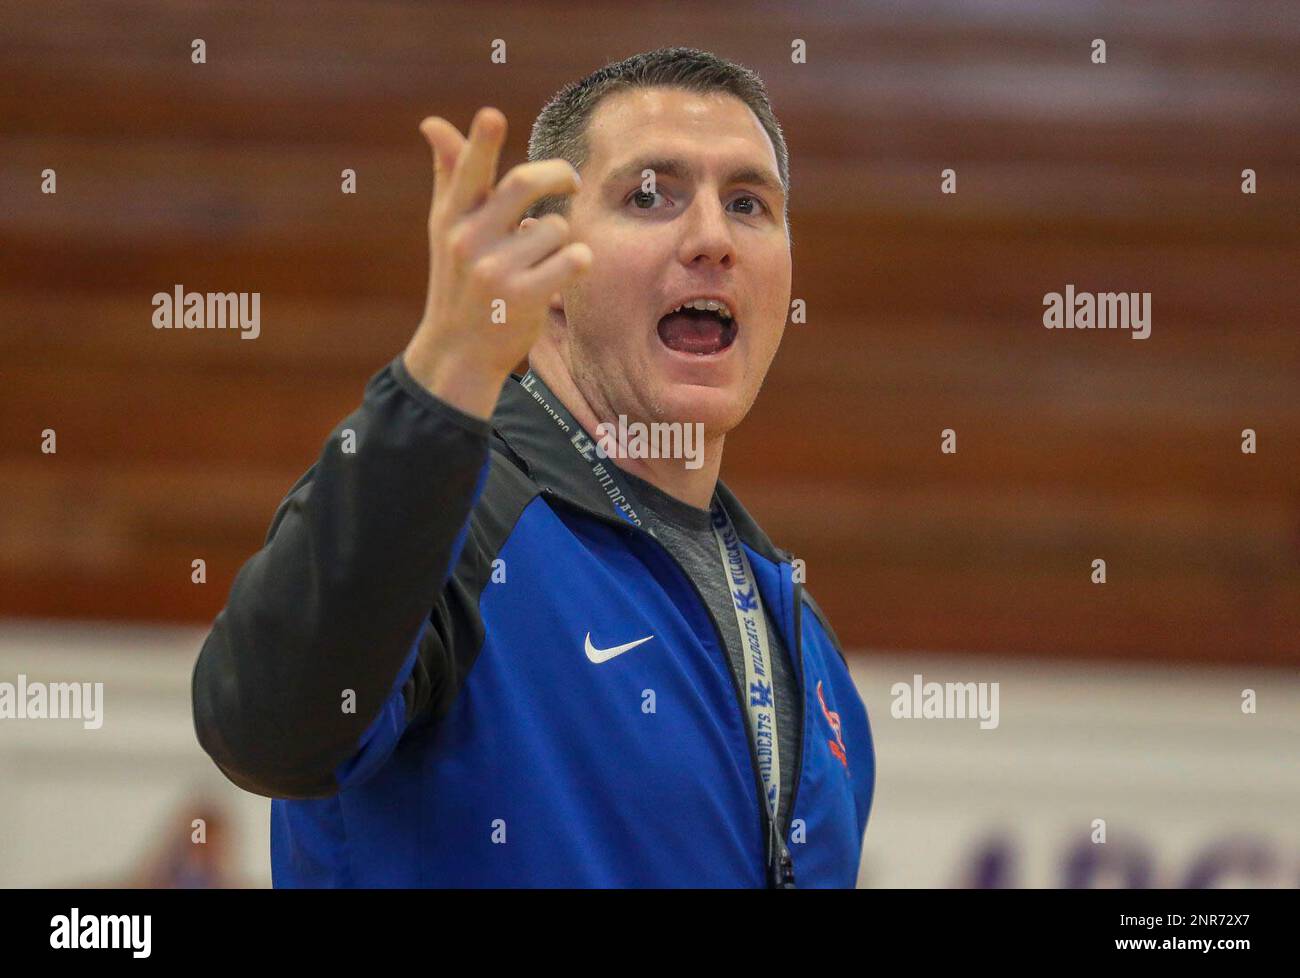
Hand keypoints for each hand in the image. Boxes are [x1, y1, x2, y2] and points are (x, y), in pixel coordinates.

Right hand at [402, 107, 590, 419]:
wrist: (458, 353)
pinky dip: (576, 263)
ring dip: (560, 241)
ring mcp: (494, 270)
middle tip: (571, 180)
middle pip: (524, 183)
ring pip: (556, 227)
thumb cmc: (458, 282)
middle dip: (557, 174)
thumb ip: (449, 175)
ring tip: (540, 263)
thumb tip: (434, 123)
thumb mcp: (446, 230)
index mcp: (451, 218)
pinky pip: (573, 258)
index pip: (467, 172)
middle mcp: (468, 240)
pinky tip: (557, 278)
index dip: (480, 142)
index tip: (491, 115)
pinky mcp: (523, 296)